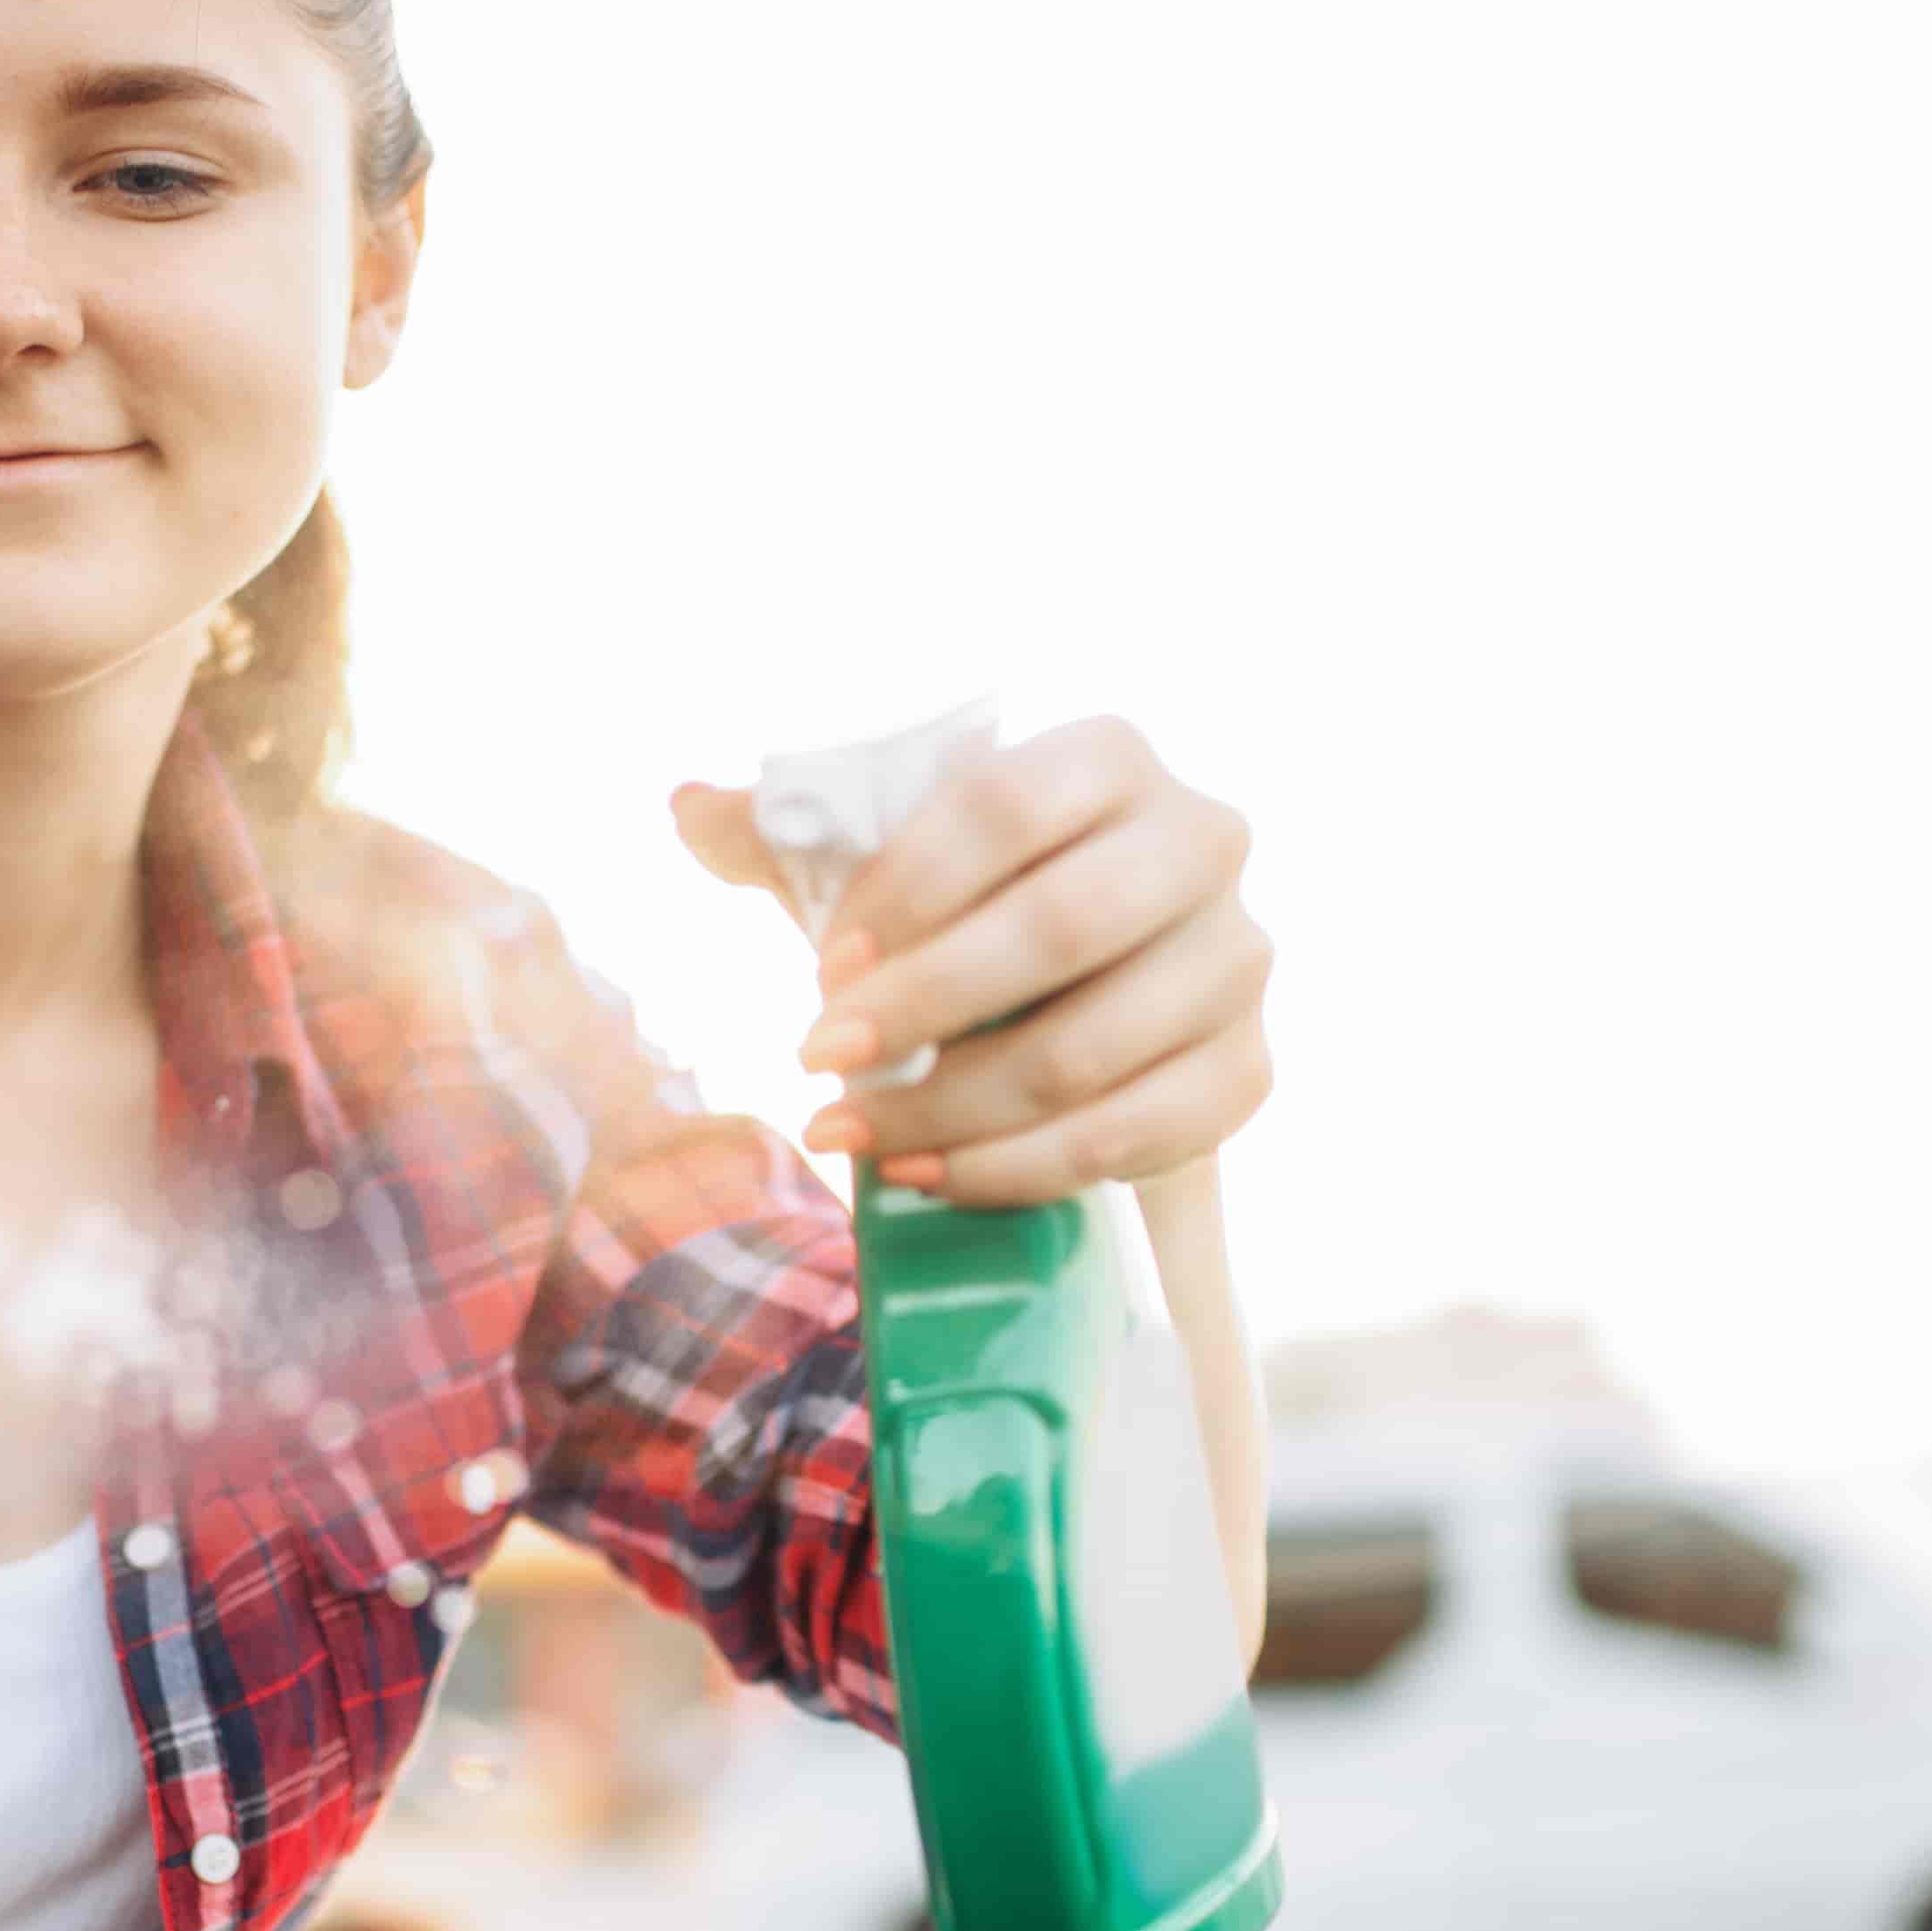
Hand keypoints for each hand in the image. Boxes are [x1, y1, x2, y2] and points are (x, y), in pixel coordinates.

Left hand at [671, 718, 1270, 1204]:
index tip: (823, 962)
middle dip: (924, 1004)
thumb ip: (791, 829)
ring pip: (1092, 1050)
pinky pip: (1133, 1138)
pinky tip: (929, 1172)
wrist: (1088, 1002)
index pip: (1004, 804)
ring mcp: (1237, 961)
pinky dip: (1016, 1170)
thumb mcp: (889, 861)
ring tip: (851, 1137)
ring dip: (952, 1108)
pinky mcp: (1245, 1071)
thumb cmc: (974, 910)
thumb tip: (685, 804)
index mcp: (1110, 758)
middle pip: (1061, 927)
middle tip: (818, 1059)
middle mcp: (1201, 840)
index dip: (905, 887)